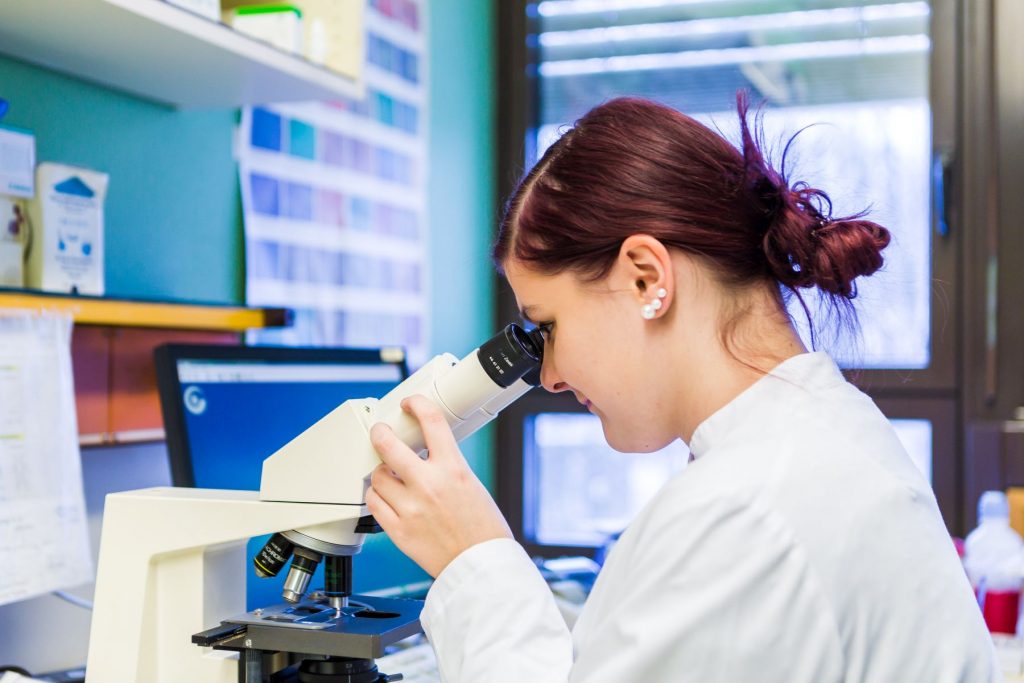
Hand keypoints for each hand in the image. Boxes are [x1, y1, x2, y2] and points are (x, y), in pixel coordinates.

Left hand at [366, 394, 512, 577]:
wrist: (481, 566)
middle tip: (380, 431)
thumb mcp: (471, 484)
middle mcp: (428, 485)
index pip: (431, 421)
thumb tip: (425, 453)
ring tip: (390, 476)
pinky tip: (385, 496)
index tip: (411, 403)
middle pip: (389, 445)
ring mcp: (410, 508)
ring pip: (377, 476)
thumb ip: (446, 466)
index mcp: (453, 469)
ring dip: (381, 472)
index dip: (417, 404)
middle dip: (380, 433)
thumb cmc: (483, 530)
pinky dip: (377, 496)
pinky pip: (374, 504)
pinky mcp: (398, 530)